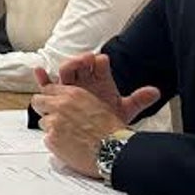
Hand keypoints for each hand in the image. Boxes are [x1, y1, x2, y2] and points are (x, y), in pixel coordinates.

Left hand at [30, 84, 127, 177]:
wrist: (115, 150)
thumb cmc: (112, 130)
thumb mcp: (96, 104)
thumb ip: (76, 101)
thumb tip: (67, 102)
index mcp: (72, 94)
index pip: (48, 89)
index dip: (50, 98)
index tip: (51, 103)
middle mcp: (60, 105)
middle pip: (37, 102)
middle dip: (43, 109)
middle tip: (52, 118)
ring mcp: (54, 122)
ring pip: (43, 123)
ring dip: (52, 129)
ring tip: (69, 137)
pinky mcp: (51, 139)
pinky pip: (47, 139)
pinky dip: (55, 144)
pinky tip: (69, 147)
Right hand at [35, 53, 160, 124]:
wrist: (99, 135)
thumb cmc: (109, 120)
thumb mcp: (124, 109)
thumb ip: (138, 100)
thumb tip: (155, 92)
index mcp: (100, 79)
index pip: (99, 65)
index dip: (99, 62)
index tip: (101, 60)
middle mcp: (84, 79)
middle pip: (80, 64)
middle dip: (82, 60)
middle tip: (86, 59)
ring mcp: (70, 85)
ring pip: (65, 71)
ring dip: (68, 66)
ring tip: (71, 64)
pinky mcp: (57, 93)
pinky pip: (48, 84)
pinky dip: (42, 77)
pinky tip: (39, 71)